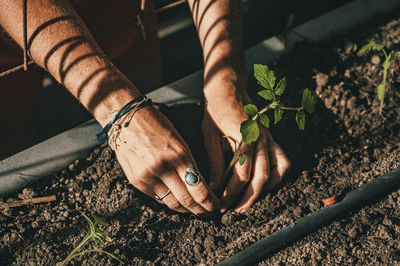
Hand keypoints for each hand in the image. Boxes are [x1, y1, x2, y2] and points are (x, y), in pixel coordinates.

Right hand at [113, 105, 219, 213]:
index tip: (216, 206)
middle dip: (200, 210)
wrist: (126, 118)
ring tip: (194, 211)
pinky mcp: (136, 180)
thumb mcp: (179, 140)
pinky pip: (157, 198)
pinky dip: (168, 201)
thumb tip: (199, 186)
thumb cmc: (157, 124)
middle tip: (209, 214)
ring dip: (185, 210)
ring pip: (171, 203)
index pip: (199, 188)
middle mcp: (163, 166)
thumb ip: (189, 163)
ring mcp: (147, 175)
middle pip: (186, 200)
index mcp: (179, 153)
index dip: (210, 202)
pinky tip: (176, 202)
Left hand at [203, 90, 290, 212]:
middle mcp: (261, 139)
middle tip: (234, 211)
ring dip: (264, 190)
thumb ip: (216, 164)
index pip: (241, 174)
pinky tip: (263, 184)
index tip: (220, 204)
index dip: (230, 193)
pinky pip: (283, 161)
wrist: (228, 90)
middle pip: (261, 177)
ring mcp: (270, 139)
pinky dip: (277, 176)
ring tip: (248, 200)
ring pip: (277, 171)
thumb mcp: (210, 138)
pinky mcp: (272, 139)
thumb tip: (214, 188)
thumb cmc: (216, 111)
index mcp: (244, 137)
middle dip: (247, 198)